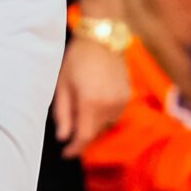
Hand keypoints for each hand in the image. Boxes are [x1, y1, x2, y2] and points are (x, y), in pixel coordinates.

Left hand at [52, 35, 128, 156]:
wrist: (102, 37)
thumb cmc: (77, 58)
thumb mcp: (63, 84)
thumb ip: (63, 113)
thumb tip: (63, 137)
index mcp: (92, 103)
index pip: (84, 137)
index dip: (74, 149)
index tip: (65, 153)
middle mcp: (110, 106)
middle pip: (95, 132)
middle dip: (81, 135)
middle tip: (69, 128)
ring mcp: (122, 101)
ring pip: (105, 125)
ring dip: (93, 125)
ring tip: (81, 111)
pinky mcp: (127, 96)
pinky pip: (114, 115)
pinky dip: (103, 116)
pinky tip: (94, 104)